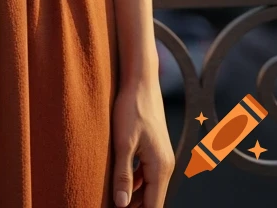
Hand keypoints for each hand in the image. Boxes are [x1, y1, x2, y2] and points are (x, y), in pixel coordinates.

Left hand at [111, 75, 174, 206]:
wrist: (140, 82)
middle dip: (135, 207)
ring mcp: (161, 158)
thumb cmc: (131, 109)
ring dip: (134, 197)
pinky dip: (134, 183)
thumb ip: (123, 175)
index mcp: (160, 167)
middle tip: (111, 206)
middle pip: (152, 200)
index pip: (154, 206)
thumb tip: (122, 205)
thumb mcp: (123, 143)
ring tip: (113, 199)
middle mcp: (165, 166)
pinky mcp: (154, 151)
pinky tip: (118, 182)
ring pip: (149, 189)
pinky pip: (146, 176)